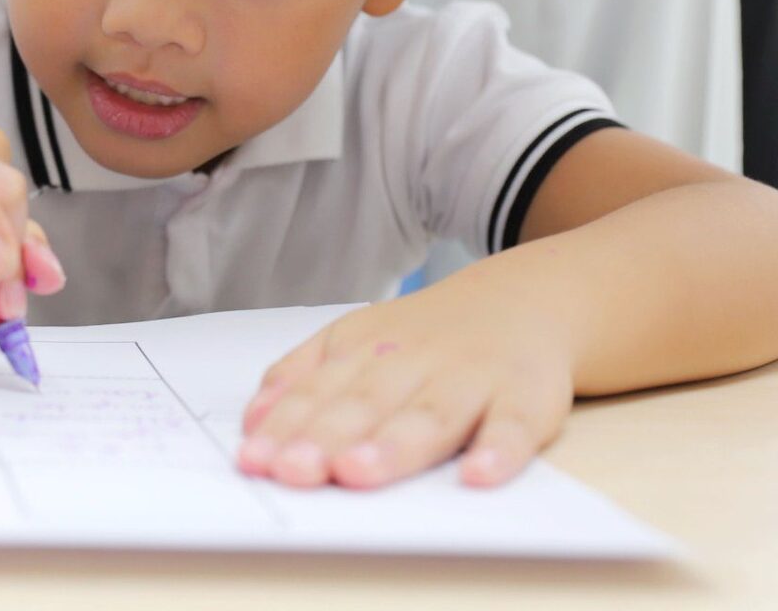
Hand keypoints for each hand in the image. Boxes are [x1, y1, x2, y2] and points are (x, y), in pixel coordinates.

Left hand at [236, 279, 575, 489]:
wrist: (524, 300)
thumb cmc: (426, 337)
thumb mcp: (355, 340)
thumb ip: (301, 375)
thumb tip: (250, 422)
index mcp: (365, 349)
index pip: (317, 391)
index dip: (285, 426)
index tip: (255, 460)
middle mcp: (414, 361)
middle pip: (366, 403)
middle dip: (326, 437)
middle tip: (293, 471)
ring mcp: (472, 379)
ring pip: (429, 414)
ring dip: (393, 446)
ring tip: (359, 474)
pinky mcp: (527, 397)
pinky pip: (515, 425)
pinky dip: (499, 450)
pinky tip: (478, 477)